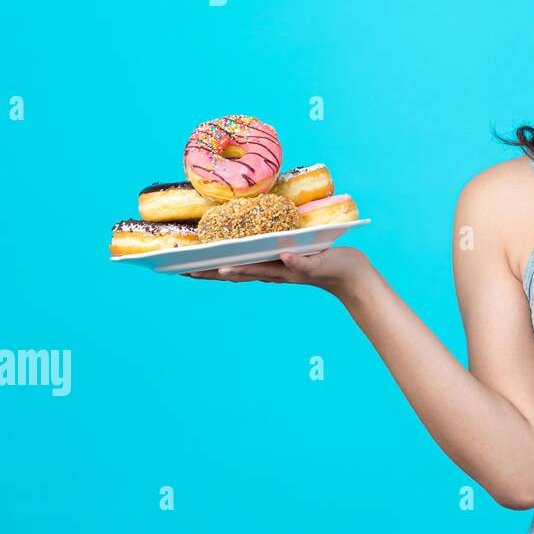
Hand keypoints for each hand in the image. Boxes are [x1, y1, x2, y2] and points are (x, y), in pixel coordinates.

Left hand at [185, 246, 368, 297]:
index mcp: (279, 271)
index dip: (218, 269)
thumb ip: (304, 261)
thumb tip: (285, 256)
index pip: (242, 270)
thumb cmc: (338, 268)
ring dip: (218, 269)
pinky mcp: (283, 265)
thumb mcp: (321, 262)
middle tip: (181, 270)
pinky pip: (254, 264)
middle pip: (234, 272)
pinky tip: (228, 259)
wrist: (351, 277)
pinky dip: (237, 263)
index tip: (195, 269)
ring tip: (196, 267)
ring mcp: (277, 270)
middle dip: (208, 272)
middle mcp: (273, 272)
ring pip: (241, 269)